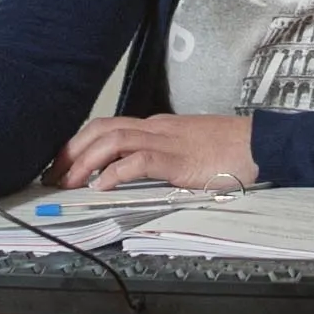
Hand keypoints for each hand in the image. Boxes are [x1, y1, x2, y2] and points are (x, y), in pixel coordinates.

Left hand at [60, 113, 257, 191]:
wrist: (260, 144)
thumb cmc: (230, 151)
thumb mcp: (188, 151)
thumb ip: (162, 159)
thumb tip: (134, 175)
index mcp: (157, 127)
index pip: (107, 126)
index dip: (79, 143)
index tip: (62, 165)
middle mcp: (156, 128)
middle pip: (101, 128)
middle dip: (72, 151)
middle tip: (53, 177)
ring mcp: (167, 141)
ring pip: (113, 139)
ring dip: (86, 161)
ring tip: (69, 183)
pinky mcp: (178, 160)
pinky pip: (139, 161)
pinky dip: (115, 172)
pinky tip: (101, 187)